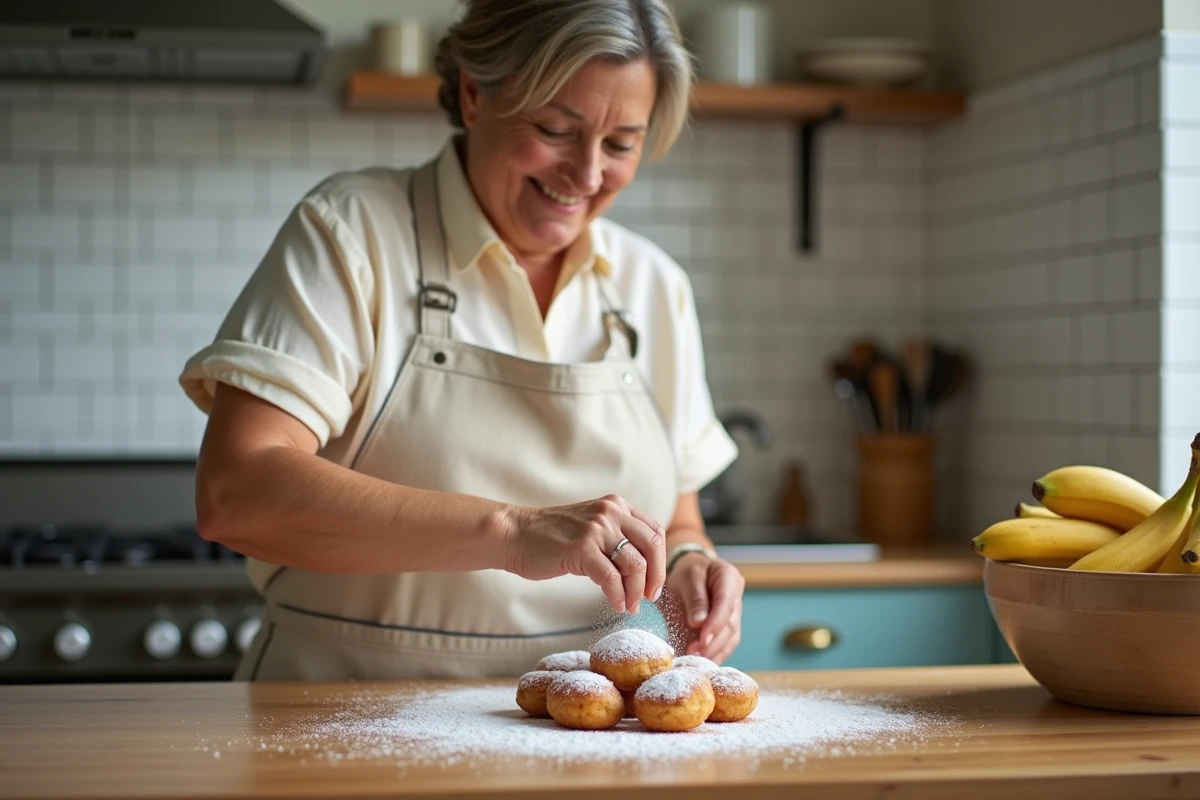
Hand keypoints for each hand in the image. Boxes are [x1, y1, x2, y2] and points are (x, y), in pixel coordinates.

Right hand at [503, 495, 665, 614]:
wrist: (514, 534)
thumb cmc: (549, 537)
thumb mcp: (590, 528)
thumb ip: (614, 539)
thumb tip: (639, 571)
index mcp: (616, 506)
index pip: (654, 532)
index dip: (660, 561)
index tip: (653, 584)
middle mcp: (610, 512)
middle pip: (653, 546)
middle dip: (655, 577)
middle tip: (649, 598)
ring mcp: (596, 529)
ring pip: (635, 564)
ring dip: (636, 592)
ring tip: (630, 606)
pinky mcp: (581, 549)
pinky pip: (611, 578)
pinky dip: (618, 596)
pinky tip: (616, 605)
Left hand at [663, 553, 744, 663]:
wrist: (686, 573)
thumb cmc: (687, 572)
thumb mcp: (687, 578)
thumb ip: (695, 598)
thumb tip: (698, 623)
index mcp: (729, 578)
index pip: (726, 604)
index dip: (716, 624)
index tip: (702, 639)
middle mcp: (736, 598)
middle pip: (730, 626)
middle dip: (713, 643)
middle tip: (693, 653)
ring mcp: (734, 615)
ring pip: (730, 639)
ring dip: (713, 653)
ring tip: (695, 662)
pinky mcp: (726, 629)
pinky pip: (724, 646)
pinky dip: (713, 656)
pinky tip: (700, 665)